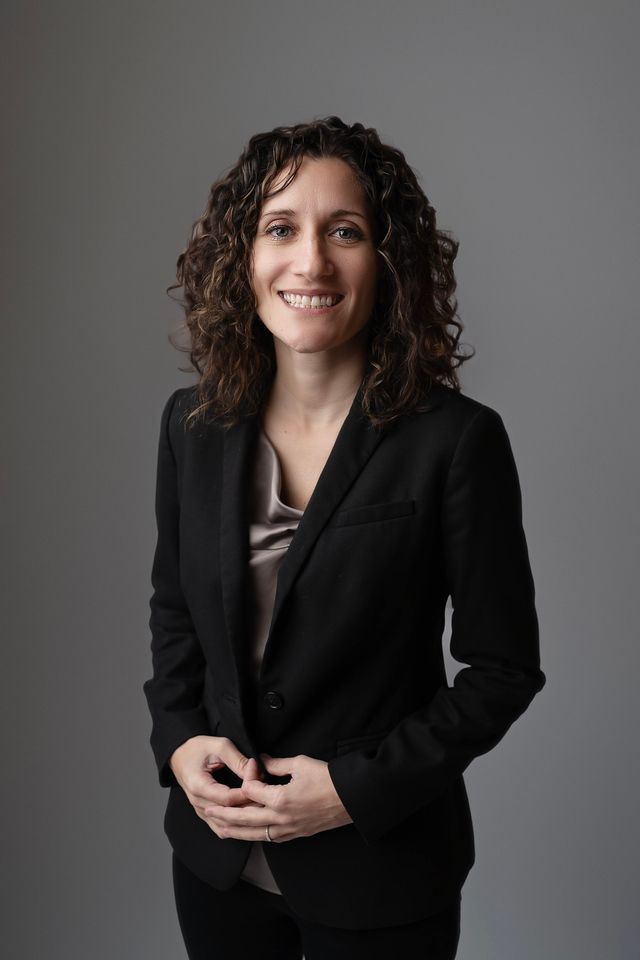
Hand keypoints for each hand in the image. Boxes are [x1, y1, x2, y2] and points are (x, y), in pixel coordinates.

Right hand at [169, 736, 264, 826]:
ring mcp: (200, 811)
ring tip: (261, 807)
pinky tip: (248, 820)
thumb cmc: (198, 748)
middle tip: (267, 795)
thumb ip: (238, 760)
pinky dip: (235, 826)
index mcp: (198, 786)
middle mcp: (198, 803)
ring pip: (225, 826)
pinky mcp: (204, 813)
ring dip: (243, 819)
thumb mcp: (220, 746)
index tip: (261, 779)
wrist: (180, 754)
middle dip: (249, 806)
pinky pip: (220, 828)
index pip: (228, 798)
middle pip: (228, 814)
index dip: (247, 791)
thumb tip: (256, 772)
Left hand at [202, 753, 353, 842]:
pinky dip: (253, 836)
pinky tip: (245, 833)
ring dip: (233, 830)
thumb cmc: (328, 779)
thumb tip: (260, 760)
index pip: (250, 791)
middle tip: (206, 809)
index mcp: (280, 799)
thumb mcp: (300, 764)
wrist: (351, 799)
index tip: (250, 766)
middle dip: (223, 814)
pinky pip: (268, 838)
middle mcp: (280, 819)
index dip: (246, 777)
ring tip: (217, 826)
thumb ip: (275, 764)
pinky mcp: (294, 835)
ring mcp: (287, 830)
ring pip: (253, 833)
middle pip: (243, 818)